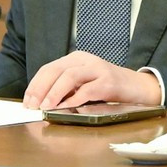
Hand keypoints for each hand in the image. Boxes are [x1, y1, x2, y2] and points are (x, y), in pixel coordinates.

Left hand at [22, 51, 161, 110]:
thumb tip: (41, 102)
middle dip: (41, 88)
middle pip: (56, 70)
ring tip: (46, 106)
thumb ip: (66, 88)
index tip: (27, 101)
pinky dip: (76, 99)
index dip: (35, 84)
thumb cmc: (108, 87)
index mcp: (76, 59)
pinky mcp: (109, 81)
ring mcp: (98, 69)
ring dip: (55, 92)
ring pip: (70, 76)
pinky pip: (89, 89)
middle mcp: (85, 60)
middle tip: (33, 104)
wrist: (138, 87)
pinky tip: (67, 107)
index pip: (49, 68)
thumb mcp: (84, 83)